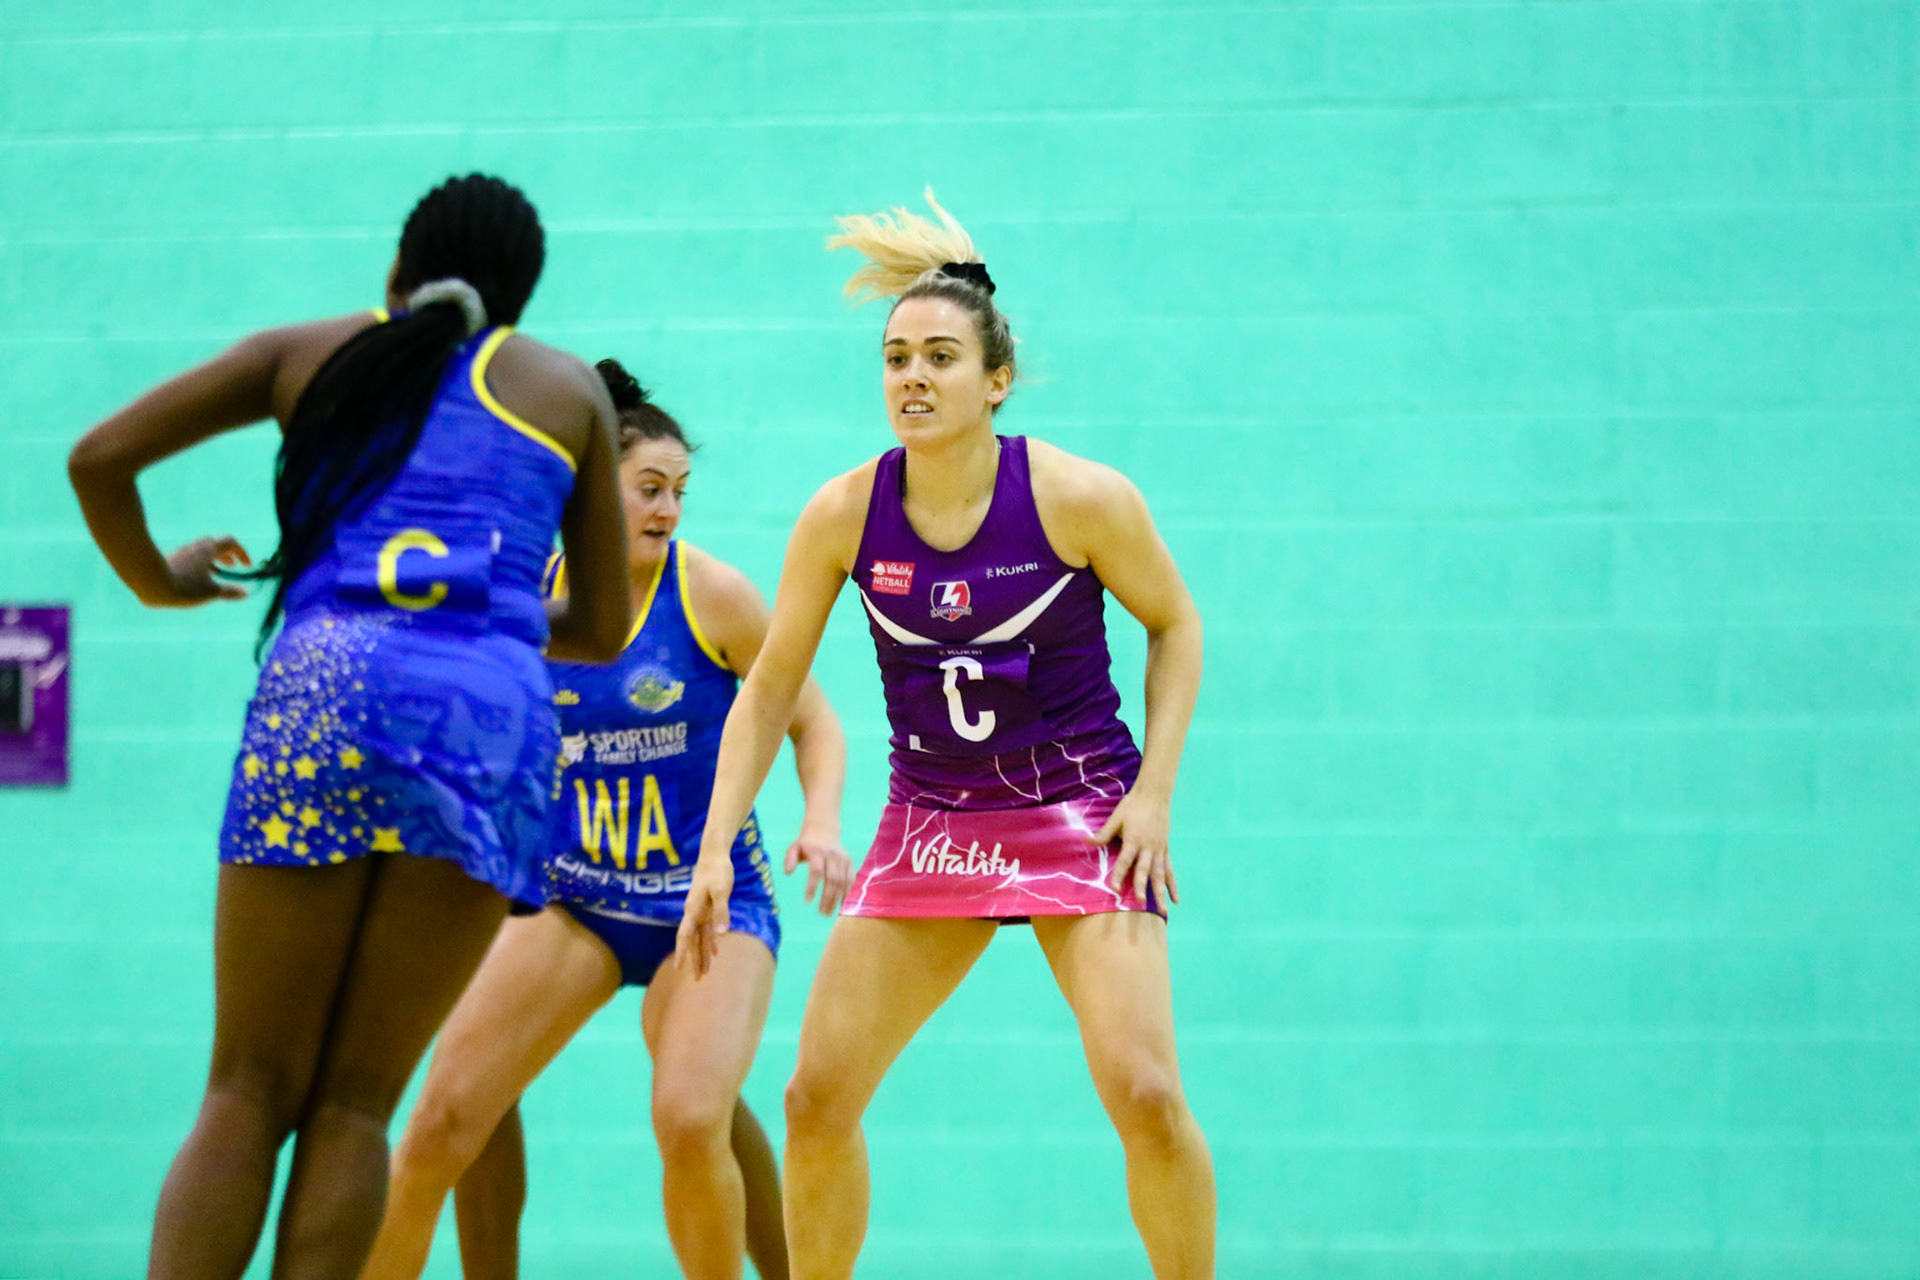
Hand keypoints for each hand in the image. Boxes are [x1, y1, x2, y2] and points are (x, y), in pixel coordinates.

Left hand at [158, 536, 251, 606]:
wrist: (150, 583)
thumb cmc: (184, 586)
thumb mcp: (210, 593)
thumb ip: (229, 592)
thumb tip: (245, 594)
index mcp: (209, 550)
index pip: (231, 542)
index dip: (242, 553)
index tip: (246, 566)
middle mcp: (195, 547)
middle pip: (215, 544)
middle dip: (226, 555)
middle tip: (231, 567)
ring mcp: (181, 552)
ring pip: (200, 551)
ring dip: (211, 560)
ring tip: (213, 575)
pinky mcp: (170, 560)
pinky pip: (189, 558)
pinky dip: (198, 565)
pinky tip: (193, 579)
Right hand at [674, 856, 734, 978]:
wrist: (715, 854)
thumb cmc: (717, 870)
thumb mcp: (721, 890)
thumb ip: (721, 911)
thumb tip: (721, 933)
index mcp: (693, 910)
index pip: (685, 936)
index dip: (682, 953)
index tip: (679, 969)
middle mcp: (694, 913)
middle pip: (691, 941)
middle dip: (693, 960)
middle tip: (697, 980)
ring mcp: (701, 911)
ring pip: (700, 938)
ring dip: (703, 954)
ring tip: (705, 972)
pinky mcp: (709, 908)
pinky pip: (708, 929)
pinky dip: (711, 941)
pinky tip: (716, 952)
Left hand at [785, 829, 852, 915]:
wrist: (824, 829)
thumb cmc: (806, 844)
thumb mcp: (794, 847)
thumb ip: (789, 858)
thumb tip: (788, 873)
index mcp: (818, 852)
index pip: (817, 871)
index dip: (812, 887)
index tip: (807, 901)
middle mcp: (833, 855)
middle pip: (832, 879)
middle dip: (827, 897)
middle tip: (822, 913)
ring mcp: (843, 859)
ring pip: (843, 881)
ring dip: (837, 898)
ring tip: (829, 912)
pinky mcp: (849, 862)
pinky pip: (850, 879)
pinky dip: (846, 892)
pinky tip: (840, 903)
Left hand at [1096, 789, 1177, 910]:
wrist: (1154, 795)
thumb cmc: (1133, 806)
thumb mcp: (1116, 818)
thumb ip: (1103, 833)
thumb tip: (1085, 841)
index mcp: (1134, 840)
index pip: (1125, 861)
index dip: (1119, 875)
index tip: (1114, 889)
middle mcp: (1148, 848)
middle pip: (1145, 871)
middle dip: (1142, 887)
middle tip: (1140, 903)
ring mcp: (1159, 850)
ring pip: (1160, 875)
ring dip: (1161, 893)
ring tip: (1163, 911)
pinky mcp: (1165, 850)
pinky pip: (1169, 870)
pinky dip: (1172, 885)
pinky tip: (1175, 899)